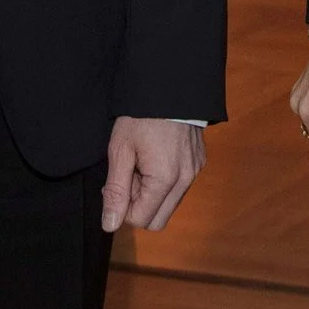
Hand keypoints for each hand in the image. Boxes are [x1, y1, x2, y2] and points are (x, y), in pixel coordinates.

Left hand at [101, 118, 204, 232]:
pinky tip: (154, 157)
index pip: (140, 220)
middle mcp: (185, 181)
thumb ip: (116, 191)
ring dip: (150, 194)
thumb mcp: (120, 150)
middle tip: (128, 175)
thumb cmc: (140, 115)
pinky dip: (163, 182)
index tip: (115, 181)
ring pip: (169, 204)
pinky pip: (179, 188)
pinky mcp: (198, 162)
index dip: (122, 207)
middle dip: (138, 206)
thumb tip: (109, 226)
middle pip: (157, 220)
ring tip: (140, 164)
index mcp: (165, 180)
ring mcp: (195, 171)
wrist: (171, 82)